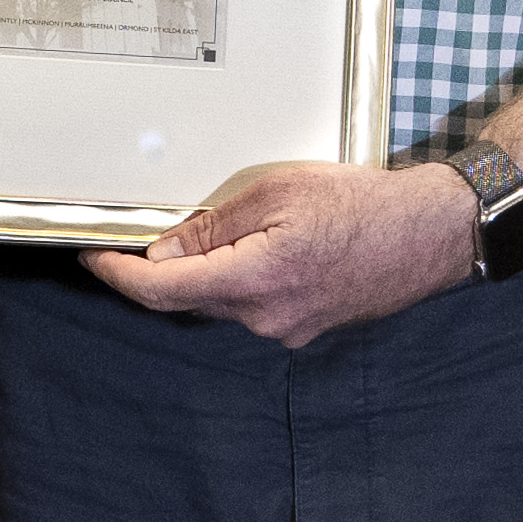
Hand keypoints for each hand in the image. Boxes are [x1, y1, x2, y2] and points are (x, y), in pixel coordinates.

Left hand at [84, 155, 475, 346]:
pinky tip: (254, 248)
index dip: (117, 275)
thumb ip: (214, 225)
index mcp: (253, 280)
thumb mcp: (278, 191)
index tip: (92, 258)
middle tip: (138, 233)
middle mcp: (264, 318)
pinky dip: (236, 279)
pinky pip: (250, 306)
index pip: (161, 290)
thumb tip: (165, 249)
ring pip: (219, 302)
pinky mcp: (302, 329)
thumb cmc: (363, 205)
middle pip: (186, 299)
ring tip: (216, 229)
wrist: (430, 236)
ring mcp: (285, 330)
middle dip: (158, 269)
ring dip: (203, 272)